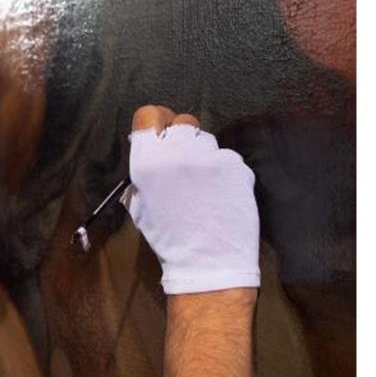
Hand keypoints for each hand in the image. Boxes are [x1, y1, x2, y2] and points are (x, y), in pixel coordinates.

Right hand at [123, 105, 259, 294]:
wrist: (207, 261)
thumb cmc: (168, 237)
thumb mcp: (139, 202)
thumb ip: (145, 169)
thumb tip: (152, 150)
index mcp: (147, 160)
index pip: (148, 114)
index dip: (155, 122)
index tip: (161, 133)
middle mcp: (178, 152)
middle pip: (182, 122)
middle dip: (182, 139)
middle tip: (184, 163)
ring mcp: (210, 157)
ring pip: (206, 140)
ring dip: (203, 155)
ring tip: (203, 184)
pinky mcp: (236, 166)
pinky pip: (227, 158)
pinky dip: (224, 171)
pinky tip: (220, 193)